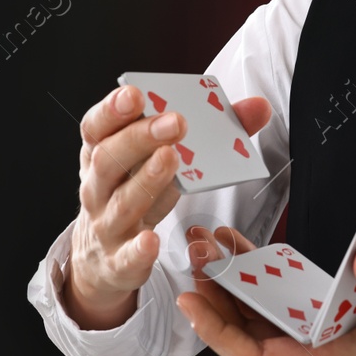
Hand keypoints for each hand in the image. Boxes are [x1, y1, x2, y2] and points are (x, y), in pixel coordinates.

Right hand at [64, 84, 271, 329]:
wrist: (101, 258)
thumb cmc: (137, 193)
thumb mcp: (162, 159)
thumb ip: (212, 131)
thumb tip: (258, 108)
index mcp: (102, 154)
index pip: (97, 128)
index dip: (112, 110)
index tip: (135, 94)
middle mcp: (98, 187)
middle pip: (110, 159)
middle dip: (140, 138)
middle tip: (176, 122)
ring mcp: (106, 224)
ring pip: (122, 202)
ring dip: (146, 180)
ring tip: (171, 159)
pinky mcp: (118, 262)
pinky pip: (126, 256)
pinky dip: (138, 249)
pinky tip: (152, 240)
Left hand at [177, 225, 355, 355]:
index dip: (218, 332)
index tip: (192, 301)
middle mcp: (313, 349)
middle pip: (245, 333)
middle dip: (214, 298)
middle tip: (195, 254)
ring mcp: (314, 333)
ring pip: (255, 315)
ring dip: (228, 283)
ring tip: (207, 244)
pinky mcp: (320, 316)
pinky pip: (275, 299)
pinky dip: (255, 273)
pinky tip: (238, 244)